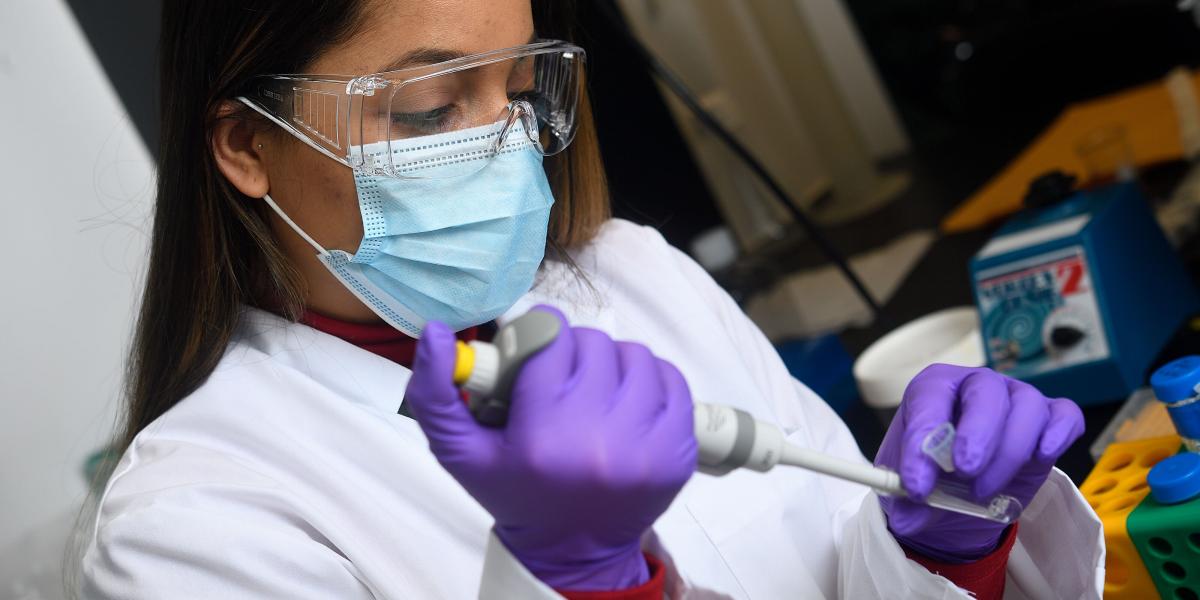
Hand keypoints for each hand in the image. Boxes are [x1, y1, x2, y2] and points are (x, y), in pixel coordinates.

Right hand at [403, 305, 696, 589]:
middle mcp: (598, 442)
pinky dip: (651, 380)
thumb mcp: (459, 451)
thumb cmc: (515, 492)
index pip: (551, 339)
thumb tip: (434, 333)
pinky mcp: (679, 452)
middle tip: (561, 377)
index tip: (535, 350)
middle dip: (574, 352)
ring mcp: (647, 449)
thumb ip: (435, 392)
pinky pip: (672, 381)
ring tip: (595, 389)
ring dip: (614, 363)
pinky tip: (628, 400)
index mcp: (542, 438)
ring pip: (635, 356)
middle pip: (593, 345)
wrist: (572, 549)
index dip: (539, 335)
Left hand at [875, 364, 1083, 561]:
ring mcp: (1016, 399)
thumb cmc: (933, 478)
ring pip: (1026, 405)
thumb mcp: (911, 493)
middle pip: (986, 389)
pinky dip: (1059, 432)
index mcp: (934, 389)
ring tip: (983, 490)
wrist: (959, 498)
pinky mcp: (1049, 421)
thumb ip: (905, 502)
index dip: (924, 435)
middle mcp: (976, 386)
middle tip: (964, 471)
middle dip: (978, 432)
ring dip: (1009, 451)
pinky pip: (1064, 415)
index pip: (930, 395)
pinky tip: (1044, 454)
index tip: (917, 483)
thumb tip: (904, 517)